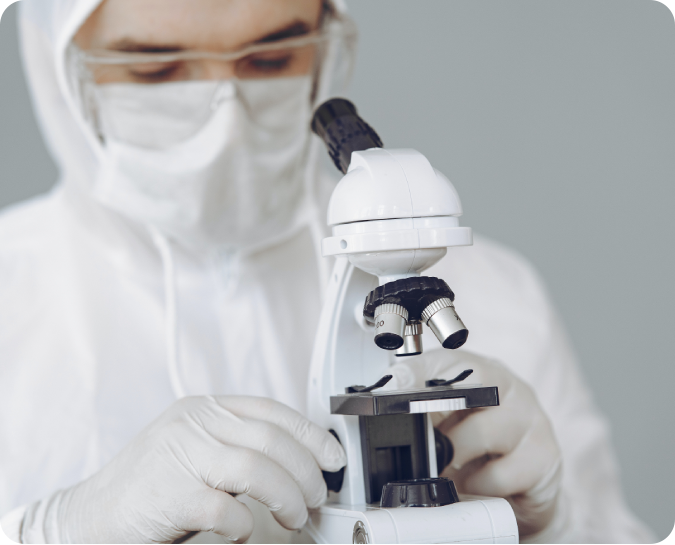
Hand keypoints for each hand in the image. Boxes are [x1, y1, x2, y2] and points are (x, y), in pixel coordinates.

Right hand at [26, 396, 345, 543]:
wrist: (89, 515)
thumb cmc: (149, 484)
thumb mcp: (195, 447)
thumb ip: (236, 443)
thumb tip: (296, 462)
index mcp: (204, 408)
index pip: (272, 411)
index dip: (311, 434)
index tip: (334, 457)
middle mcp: (194, 424)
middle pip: (272, 440)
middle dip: (307, 472)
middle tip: (317, 497)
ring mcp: (180, 456)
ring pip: (257, 468)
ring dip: (288, 496)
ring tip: (297, 516)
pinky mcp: (170, 494)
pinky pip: (225, 506)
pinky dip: (244, 523)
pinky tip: (243, 531)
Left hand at [389, 352, 562, 538]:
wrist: (528, 487)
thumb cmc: (481, 447)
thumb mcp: (447, 421)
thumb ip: (419, 410)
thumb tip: (380, 408)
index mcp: (476, 371)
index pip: (444, 361)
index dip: (416, 371)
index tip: (392, 385)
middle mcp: (505, 386)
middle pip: (470, 385)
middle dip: (436, 408)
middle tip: (418, 433)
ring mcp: (528, 418)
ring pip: (480, 433)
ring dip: (454, 456)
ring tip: (446, 466)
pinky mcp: (544, 455)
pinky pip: (498, 474)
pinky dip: (478, 485)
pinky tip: (478, 483)